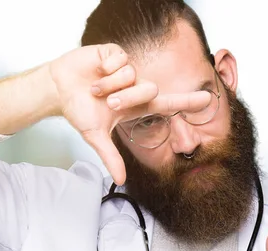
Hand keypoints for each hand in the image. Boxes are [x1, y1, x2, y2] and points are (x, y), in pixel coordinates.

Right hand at [48, 43, 210, 184]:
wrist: (58, 88)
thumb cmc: (79, 109)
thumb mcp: (95, 135)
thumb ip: (110, 157)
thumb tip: (121, 181)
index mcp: (136, 104)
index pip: (168, 103)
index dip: (188, 102)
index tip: (209, 100)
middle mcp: (136, 86)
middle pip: (149, 90)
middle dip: (126, 98)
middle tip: (107, 101)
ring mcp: (127, 69)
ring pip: (133, 75)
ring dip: (111, 84)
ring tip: (95, 87)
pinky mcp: (115, 53)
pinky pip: (120, 59)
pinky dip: (106, 68)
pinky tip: (97, 70)